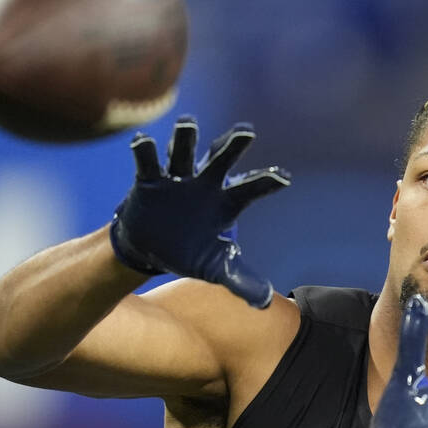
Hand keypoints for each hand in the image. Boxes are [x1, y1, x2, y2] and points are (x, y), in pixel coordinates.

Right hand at [109, 116, 290, 307]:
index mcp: (225, 202)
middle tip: (245, 132)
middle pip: (220, 159)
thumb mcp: (216, 268)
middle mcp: (204, 183)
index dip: (266, 182)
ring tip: (188, 124)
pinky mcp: (149, 180)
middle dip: (232, 145)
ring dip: (186, 138)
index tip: (283, 178)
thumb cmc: (191, 251)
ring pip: (183, 152)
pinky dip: (145, 151)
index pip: (250, 189)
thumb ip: (240, 280)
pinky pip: (147, 162)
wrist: (152, 248)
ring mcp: (177, 178)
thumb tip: (265, 302)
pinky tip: (144, 142)